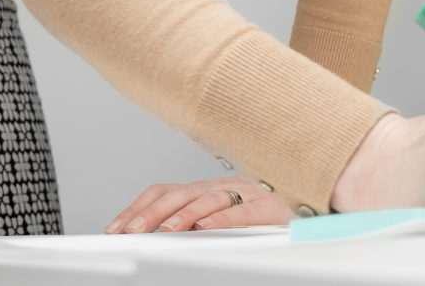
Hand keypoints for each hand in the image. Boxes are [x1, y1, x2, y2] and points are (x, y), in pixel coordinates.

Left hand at [105, 176, 288, 232]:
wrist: (308, 219)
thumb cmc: (261, 225)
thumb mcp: (218, 223)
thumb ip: (189, 226)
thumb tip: (148, 237)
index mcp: (208, 191)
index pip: (165, 191)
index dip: (138, 208)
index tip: (115, 228)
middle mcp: (224, 187)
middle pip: (180, 193)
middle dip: (151, 212)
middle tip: (130, 231)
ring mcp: (247, 194)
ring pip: (209, 198)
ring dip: (183, 214)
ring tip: (164, 230)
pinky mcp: (270, 207)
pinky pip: (243, 211)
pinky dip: (222, 218)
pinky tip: (205, 227)